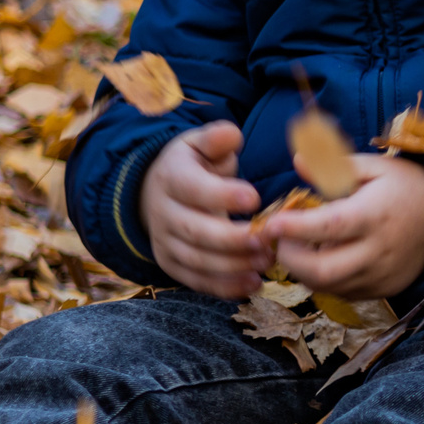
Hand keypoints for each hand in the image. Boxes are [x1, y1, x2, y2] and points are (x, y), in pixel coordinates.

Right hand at [143, 122, 267, 298]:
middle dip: (233, 238)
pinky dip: (224, 287)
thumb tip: (230, 136)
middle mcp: (163, 212)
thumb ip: (216, 138)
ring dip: (234, 265)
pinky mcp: (171, 265)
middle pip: (196, 231)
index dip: (222, 196)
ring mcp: (165, 242)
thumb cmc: (192, 165)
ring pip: (197, 260)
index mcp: (172, 177)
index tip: (255, 199)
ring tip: (267, 261)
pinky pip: (196, 281)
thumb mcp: (200, 144)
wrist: (156, 192)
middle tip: (268, 239)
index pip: (194, 189)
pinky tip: (254, 284)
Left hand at [264, 155, 423, 300]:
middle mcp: (377, 251)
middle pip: (322, 271)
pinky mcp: (382, 290)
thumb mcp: (375, 167)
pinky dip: (324, 280)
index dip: (294, 228)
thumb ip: (334, 166)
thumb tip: (298, 162)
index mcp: (373, 215)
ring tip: (301, 248)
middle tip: (281, 241)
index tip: (271, 223)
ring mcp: (380, 275)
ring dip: (304, 271)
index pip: (328, 226)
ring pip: (328, 287)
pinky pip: (343, 293)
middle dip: (290, 259)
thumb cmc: (407, 187)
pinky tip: (324, 258)